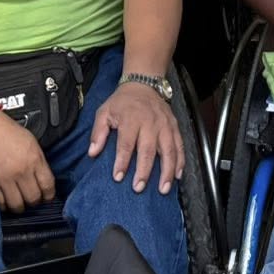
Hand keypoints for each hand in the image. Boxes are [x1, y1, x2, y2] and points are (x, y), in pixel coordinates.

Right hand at [0, 113, 54, 211]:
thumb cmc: (7, 131)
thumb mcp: (31, 142)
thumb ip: (39, 162)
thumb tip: (43, 180)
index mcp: (34, 159)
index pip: (48, 186)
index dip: (49, 195)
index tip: (47, 196)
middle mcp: (21, 171)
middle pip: (33, 199)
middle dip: (34, 201)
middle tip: (32, 198)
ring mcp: (4, 178)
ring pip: (17, 205)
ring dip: (19, 205)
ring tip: (18, 200)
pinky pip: (0, 203)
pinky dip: (4, 204)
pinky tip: (5, 199)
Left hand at [88, 80, 182, 194]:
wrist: (144, 84)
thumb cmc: (122, 102)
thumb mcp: (104, 112)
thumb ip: (98, 132)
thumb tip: (93, 153)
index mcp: (131, 119)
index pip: (126, 143)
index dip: (122, 161)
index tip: (118, 177)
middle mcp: (150, 123)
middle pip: (148, 150)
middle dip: (144, 171)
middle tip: (138, 188)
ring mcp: (165, 126)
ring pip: (168, 150)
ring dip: (167, 171)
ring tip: (163, 189)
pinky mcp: (175, 127)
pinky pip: (180, 146)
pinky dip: (180, 162)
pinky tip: (178, 176)